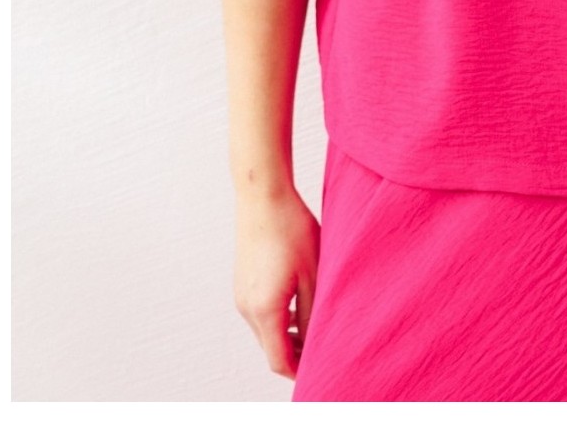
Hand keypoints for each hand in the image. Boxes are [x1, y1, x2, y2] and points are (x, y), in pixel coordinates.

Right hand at [234, 185, 320, 379]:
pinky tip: (300, 303)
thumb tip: (317, 342)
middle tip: (324, 348)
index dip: (300, 371)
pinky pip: (260, 313)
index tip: (320, 369)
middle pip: (272, 348)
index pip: (279, 360)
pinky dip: (279, 318)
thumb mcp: (313, 275)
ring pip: (266, 331)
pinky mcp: (242, 283)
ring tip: (316, 325)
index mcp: (265, 310)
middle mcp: (247, 308)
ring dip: (288, 335)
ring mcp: (242, 295)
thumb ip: (314, 314)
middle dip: (296, 354)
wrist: (263, 196)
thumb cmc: (292, 230)